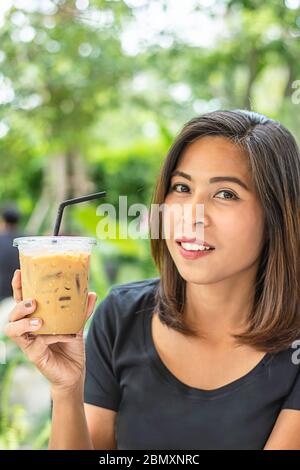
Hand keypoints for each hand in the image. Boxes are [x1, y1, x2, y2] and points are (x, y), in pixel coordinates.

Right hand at [4, 269, 96, 395]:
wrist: (74, 372)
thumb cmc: (70, 347)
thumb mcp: (77, 325)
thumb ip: (82, 310)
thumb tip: (91, 293)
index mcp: (35, 317)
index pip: (22, 299)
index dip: (18, 286)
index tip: (20, 272)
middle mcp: (27, 329)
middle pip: (12, 313)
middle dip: (19, 304)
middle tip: (32, 301)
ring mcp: (28, 342)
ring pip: (12, 328)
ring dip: (22, 321)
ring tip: (37, 318)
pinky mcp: (32, 354)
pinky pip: (34, 342)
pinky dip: (47, 336)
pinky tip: (58, 334)